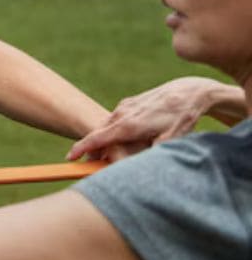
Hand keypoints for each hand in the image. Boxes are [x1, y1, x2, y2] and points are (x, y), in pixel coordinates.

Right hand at [67, 76, 223, 161]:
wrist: (189, 91)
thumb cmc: (182, 117)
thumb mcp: (172, 141)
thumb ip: (153, 155)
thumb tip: (141, 168)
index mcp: (129, 125)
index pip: (98, 138)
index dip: (82, 148)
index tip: (70, 158)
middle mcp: (123, 114)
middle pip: (99, 133)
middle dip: (92, 149)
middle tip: (89, 164)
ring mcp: (125, 106)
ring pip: (107, 126)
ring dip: (103, 140)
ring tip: (106, 154)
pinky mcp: (130, 103)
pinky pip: (115, 119)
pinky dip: (112, 130)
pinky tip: (123, 139)